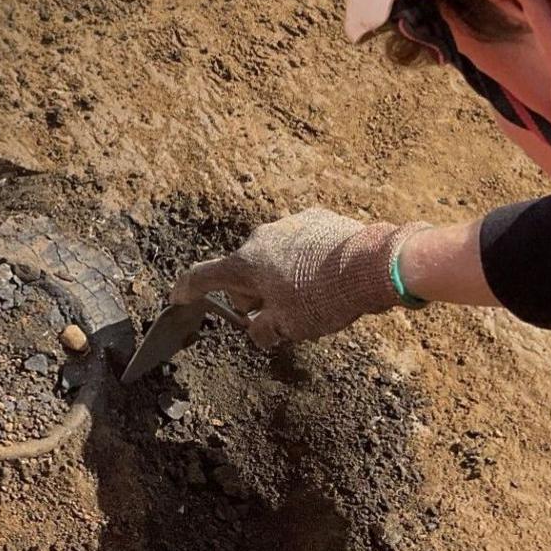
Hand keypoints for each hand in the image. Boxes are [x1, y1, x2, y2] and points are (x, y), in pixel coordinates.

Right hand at [171, 208, 429, 346]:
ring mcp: (289, 224)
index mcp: (246, 263)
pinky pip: (298, 244)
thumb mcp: (289, 327)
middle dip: (253, 293)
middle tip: (276, 315)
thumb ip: (263, 331)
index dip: (186, 290)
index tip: (178, 297)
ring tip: (310, 297)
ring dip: (280, 276)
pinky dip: (303, 261)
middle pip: (243, 270)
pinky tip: (325, 278)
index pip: (203, 277)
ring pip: (272, 256)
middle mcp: (261, 238)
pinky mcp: (316, 219)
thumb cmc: (325, 298)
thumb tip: (258, 330)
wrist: (372, 266)